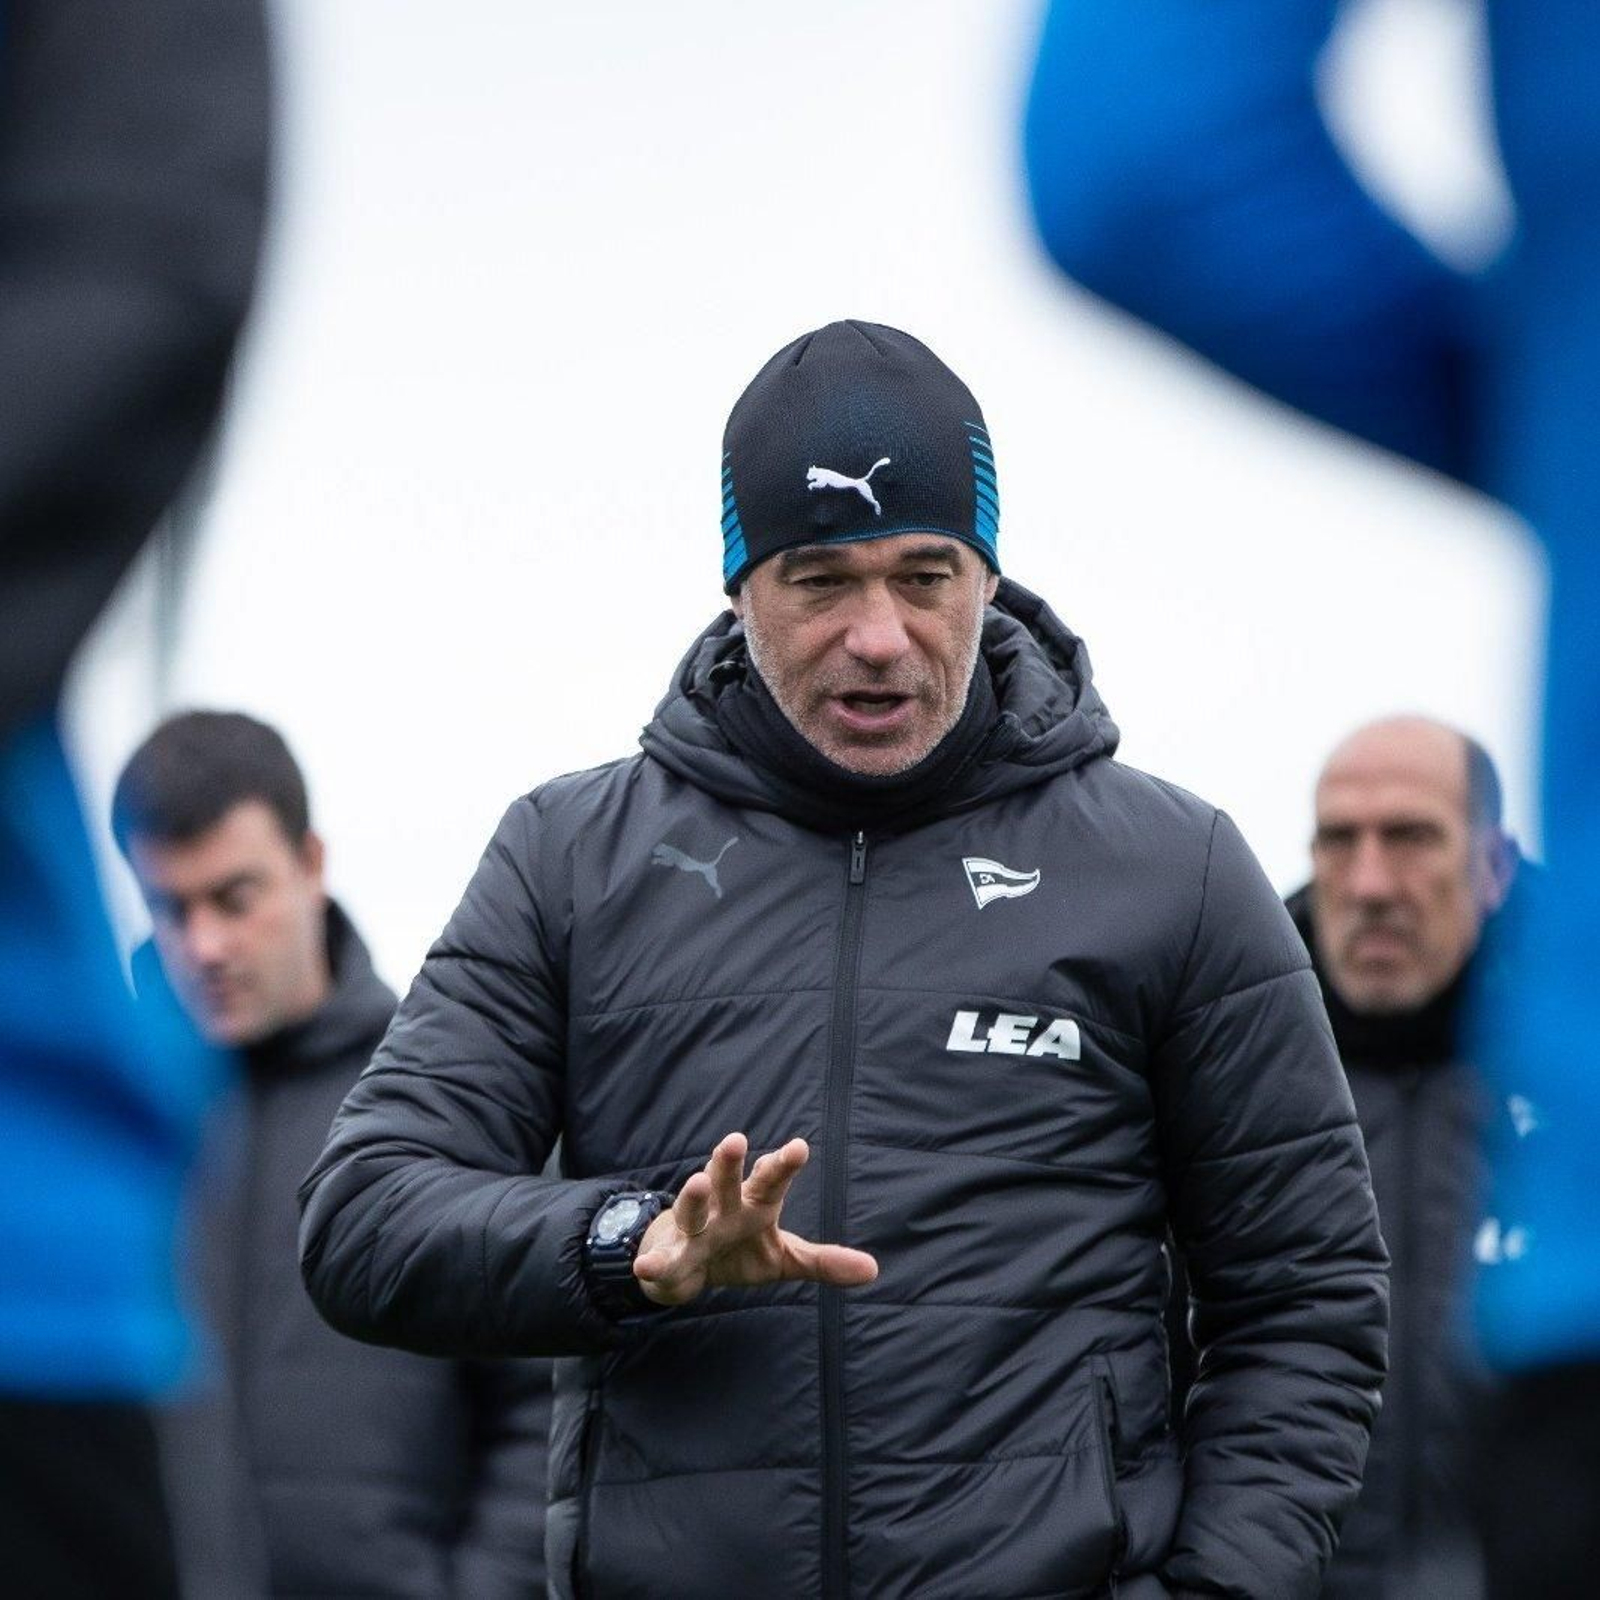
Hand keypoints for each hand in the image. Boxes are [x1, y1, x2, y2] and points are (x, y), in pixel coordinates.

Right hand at [632, 1132, 877, 1306]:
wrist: (685, 1267)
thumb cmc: (739, 1250)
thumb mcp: (784, 1258)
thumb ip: (823, 1261)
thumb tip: (872, 1269)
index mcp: (754, 1204)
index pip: (771, 1180)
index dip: (783, 1164)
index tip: (799, 1148)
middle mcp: (723, 1208)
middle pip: (726, 1181)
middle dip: (728, 1162)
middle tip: (735, 1139)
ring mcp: (694, 1230)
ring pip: (692, 1210)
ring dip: (692, 1196)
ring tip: (696, 1182)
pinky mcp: (671, 1256)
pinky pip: (663, 1260)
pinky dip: (653, 1262)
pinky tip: (645, 1265)